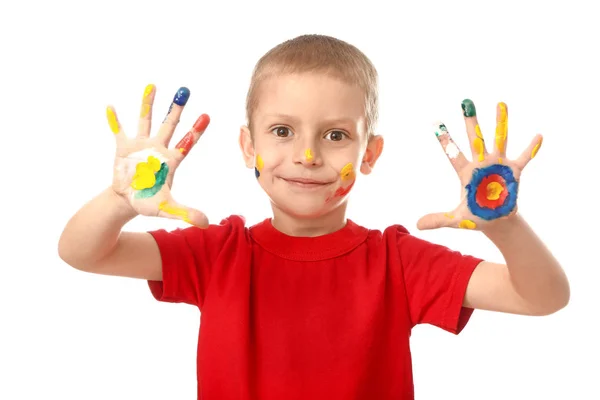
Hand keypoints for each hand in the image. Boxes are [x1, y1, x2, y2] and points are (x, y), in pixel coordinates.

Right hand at [107, 84, 210, 226]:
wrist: (127, 201)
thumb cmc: (149, 203)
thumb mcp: (168, 208)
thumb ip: (186, 213)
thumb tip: (206, 223)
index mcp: (171, 160)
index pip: (187, 143)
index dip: (196, 131)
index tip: (207, 116)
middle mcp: (158, 148)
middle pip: (169, 125)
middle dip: (176, 109)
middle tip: (185, 90)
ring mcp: (140, 146)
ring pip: (146, 121)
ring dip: (148, 104)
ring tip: (153, 86)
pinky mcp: (123, 148)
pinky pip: (119, 131)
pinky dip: (115, 121)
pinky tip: (111, 107)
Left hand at [417, 99, 541, 230]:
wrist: (496, 221)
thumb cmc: (475, 216)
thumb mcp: (456, 219)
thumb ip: (438, 219)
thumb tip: (417, 225)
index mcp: (466, 173)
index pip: (453, 154)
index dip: (445, 140)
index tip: (436, 123)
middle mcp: (481, 164)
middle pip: (475, 139)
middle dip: (472, 122)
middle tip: (466, 102)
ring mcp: (498, 165)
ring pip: (499, 140)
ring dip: (500, 123)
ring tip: (500, 104)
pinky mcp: (514, 171)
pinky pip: (524, 158)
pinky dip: (531, 148)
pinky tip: (538, 135)